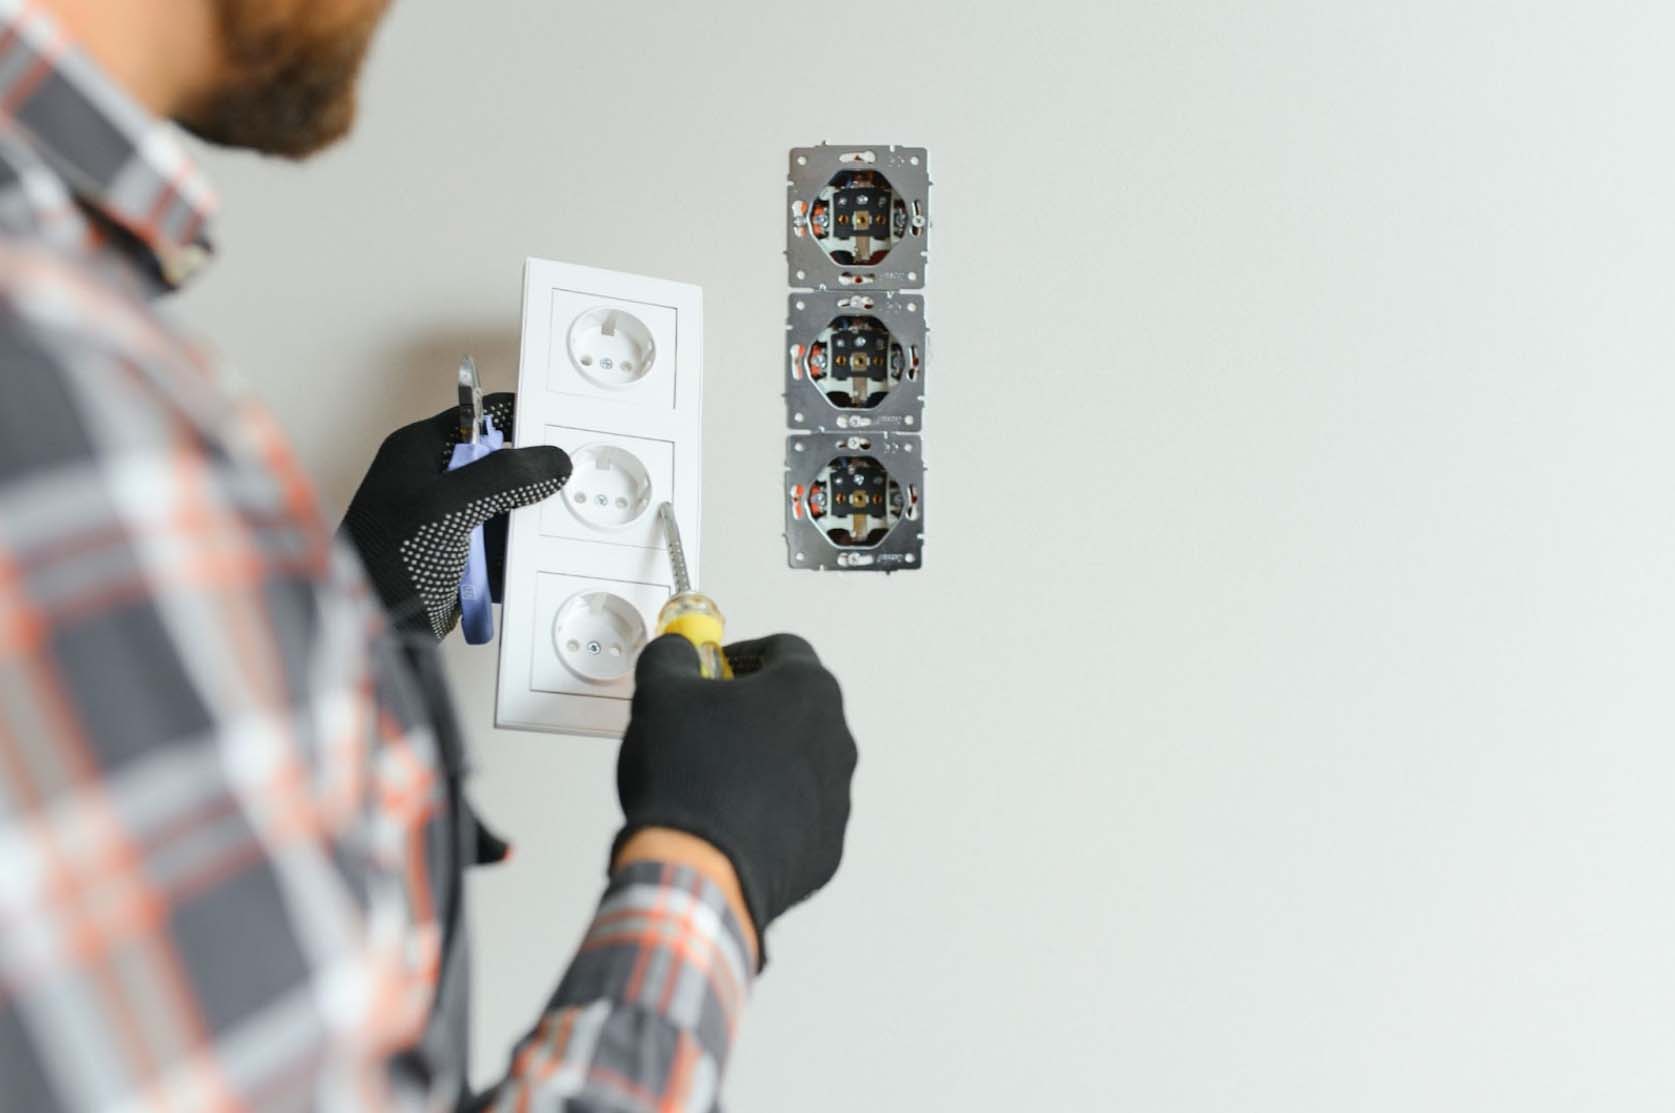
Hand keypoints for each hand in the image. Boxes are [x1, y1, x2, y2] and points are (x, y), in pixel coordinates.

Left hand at [341, 393, 569, 638]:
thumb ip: (502, 477)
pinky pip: (501, 545)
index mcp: (421, 452)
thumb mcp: (446, 507)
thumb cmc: (386, 561)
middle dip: (532, 478)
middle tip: (570, 484)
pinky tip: (535, 559)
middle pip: (500, 465)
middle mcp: (435, 481)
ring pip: (506, 507)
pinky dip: (519, 553)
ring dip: (527, 521)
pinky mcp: (460, 557)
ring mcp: (448, 520)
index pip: (479, 417)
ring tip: (556, 527)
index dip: (518, 420)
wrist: (372, 631)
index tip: (561, 432)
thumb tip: (552, 461)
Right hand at [613, 634, 857, 964]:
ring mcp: (837, 797)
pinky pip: (797, 816)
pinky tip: (726, 820)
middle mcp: (836, 739)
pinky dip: (768, 811)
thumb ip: (672, 657)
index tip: (713, 671)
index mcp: (807, 690)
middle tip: (707, 723)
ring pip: (799, 763)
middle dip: (754, 708)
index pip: (783, 649)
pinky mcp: (826, 847)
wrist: (699, 872)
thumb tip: (677, 653)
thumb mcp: (661, 691)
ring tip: (712, 778)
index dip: (742, 654)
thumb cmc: (688, 775)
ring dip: (763, 761)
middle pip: (796, 707)